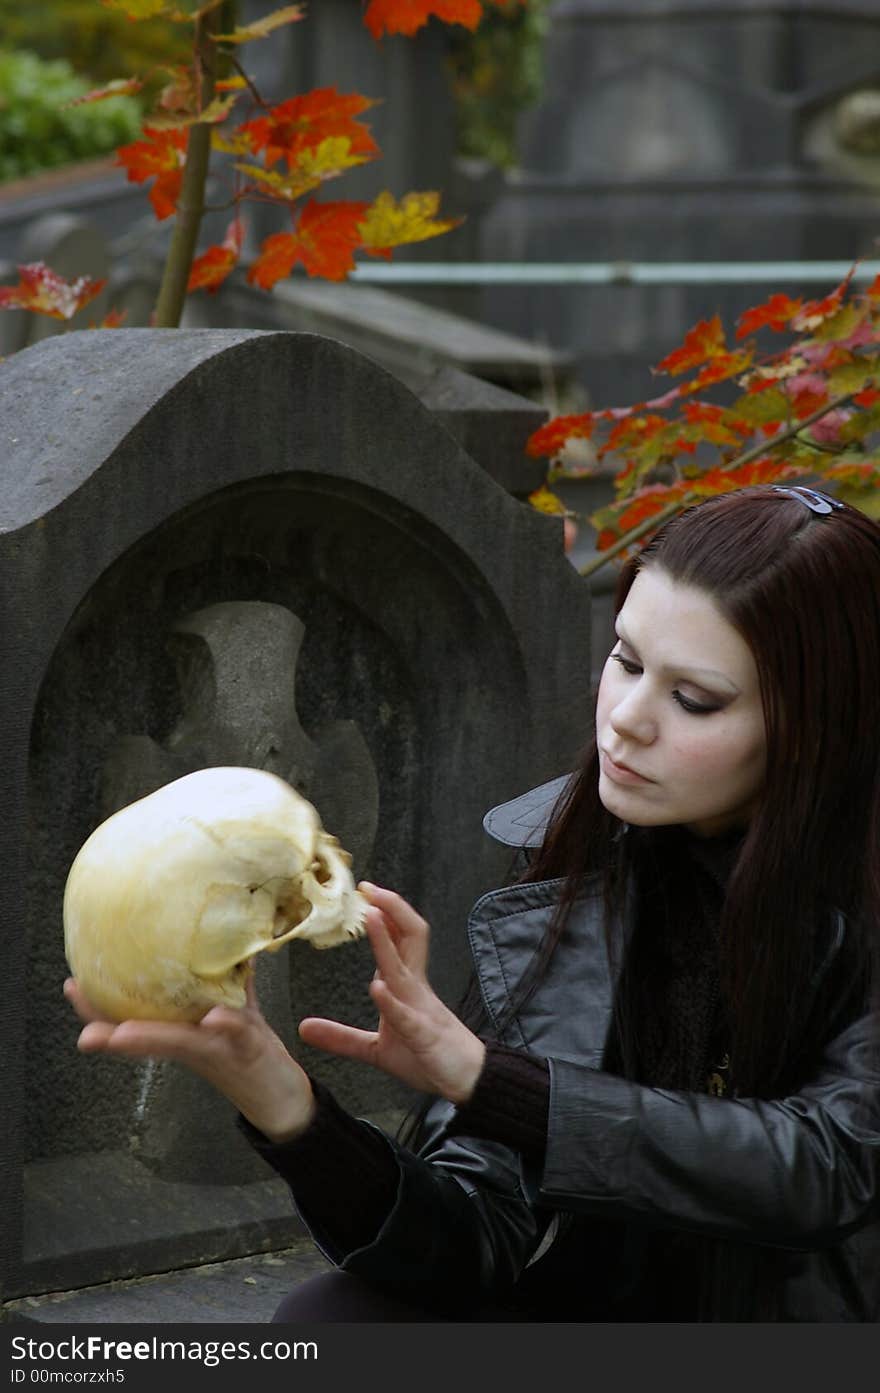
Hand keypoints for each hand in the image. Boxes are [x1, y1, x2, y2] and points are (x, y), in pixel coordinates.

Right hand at [63, 973, 315, 1143]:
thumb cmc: (255, 1049)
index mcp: (184, 1029)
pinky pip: (236, 1036)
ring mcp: (219, 1050)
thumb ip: (226, 973)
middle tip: (76, 1006)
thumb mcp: (237, 1005)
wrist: (286, 1100)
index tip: (72, 984)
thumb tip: (222, 924)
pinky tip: (213, 1019)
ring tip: (119, 1033)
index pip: (137, 1017)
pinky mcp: (249, 1053)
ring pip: (179, 1042)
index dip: (102, 1005)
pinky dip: (225, 1026)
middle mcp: (194, 1042)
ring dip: (148, 1036)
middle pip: (144, 1033)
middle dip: (107, 1023)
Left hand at [298, 883, 485, 1104]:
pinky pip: (408, 1017)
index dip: (385, 913)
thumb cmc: (427, 1058)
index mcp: (408, 987)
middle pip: (411, 938)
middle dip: (393, 909)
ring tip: (372, 917)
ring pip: (404, 969)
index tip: (365, 892)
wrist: (467, 1083)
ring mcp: (421, 1011)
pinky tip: (377, 989)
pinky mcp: (424, 1037)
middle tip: (370, 888)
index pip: (401, 940)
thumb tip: (303, 1027)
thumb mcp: (375, 1049)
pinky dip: (392, 1003)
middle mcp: (416, 989)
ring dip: (387, 943)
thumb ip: (341, 1037)